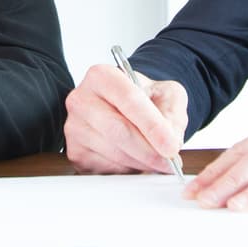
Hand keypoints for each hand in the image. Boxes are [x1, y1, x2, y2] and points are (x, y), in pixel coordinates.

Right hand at [64, 62, 187, 173]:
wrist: (125, 108)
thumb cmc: (144, 98)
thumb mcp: (167, 94)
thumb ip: (173, 112)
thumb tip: (171, 140)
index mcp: (102, 76)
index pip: (129, 100)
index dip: (152, 126)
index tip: (171, 146)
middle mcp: (81, 99)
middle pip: (118, 131)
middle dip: (149, 151)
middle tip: (170, 162)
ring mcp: (74, 128)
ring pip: (114, 154)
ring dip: (142, 163)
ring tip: (157, 161)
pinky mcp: (75, 153)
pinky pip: (106, 169)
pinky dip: (128, 170)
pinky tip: (137, 161)